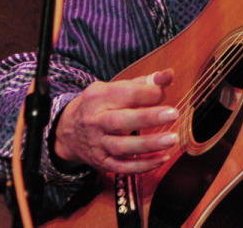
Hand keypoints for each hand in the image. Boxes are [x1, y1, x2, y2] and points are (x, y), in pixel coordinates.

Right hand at [53, 69, 180, 174]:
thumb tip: (169, 75)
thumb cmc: (100, 105)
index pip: (125, 94)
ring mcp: (97, 144)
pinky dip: (143, 165)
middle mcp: (95, 121)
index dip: (147, 93)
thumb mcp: (115, 88)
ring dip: (148, 144)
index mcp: (99, 98)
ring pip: (122, 147)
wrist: (68, 130)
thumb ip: (143, 83)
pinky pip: (122, 168)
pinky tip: (162, 158)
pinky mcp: (102, 162)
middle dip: (148, 118)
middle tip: (173, 114)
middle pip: (121, 121)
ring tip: (172, 139)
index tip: (163, 92)